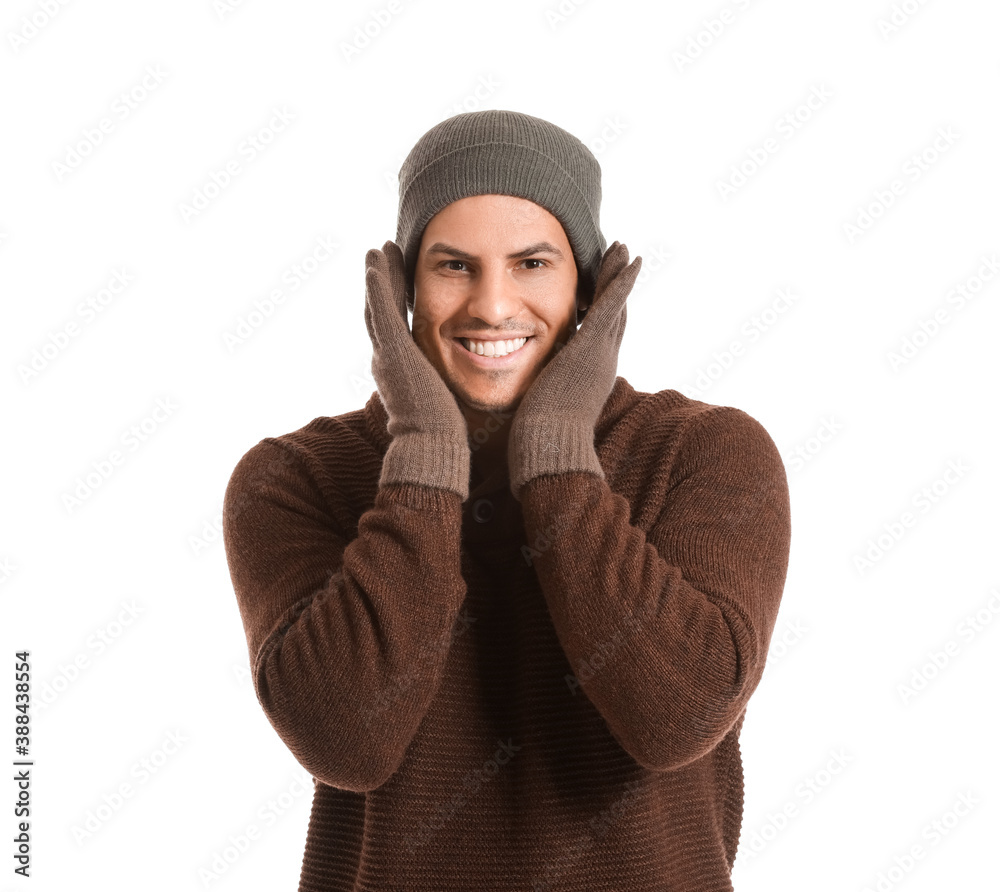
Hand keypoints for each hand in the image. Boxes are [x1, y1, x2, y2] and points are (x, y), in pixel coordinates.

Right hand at [365, 241, 470, 498]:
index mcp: (404, 376)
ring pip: (377, 305)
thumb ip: (456, 398)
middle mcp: (389, 363)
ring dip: (377, 275)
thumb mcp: (450, 412)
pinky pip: (381, 305)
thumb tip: (482, 395)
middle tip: (380, 260)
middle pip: (382, 315)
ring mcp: (387, 354)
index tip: (402, 287)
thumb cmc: (448, 442)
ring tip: (378, 250)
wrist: (433, 452)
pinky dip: (378, 280)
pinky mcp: (391, 348)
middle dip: (382, 287)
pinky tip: (378, 256)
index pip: (398, 334)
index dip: (398, 309)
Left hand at [507, 241, 641, 499]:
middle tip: (623, 263)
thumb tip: (523, 405)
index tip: (599, 294)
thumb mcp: (539, 414)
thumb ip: (536, 400)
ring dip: (620, 276)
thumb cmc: (538, 443)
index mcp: (586, 378)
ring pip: (616, 305)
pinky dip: (621, 280)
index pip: (595, 338)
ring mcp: (600, 353)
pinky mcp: (593, 345)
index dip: (601, 314)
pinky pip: (611, 303)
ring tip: (624, 250)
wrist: (547, 452)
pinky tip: (627, 257)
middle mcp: (600, 364)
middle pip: (612, 318)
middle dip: (616, 290)